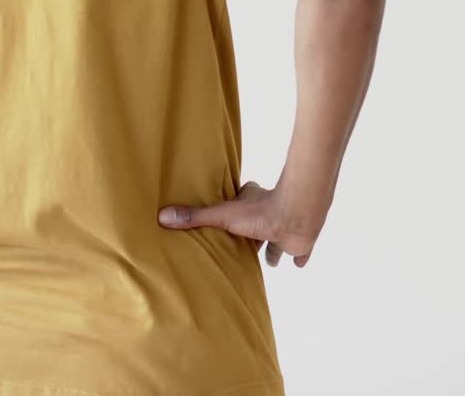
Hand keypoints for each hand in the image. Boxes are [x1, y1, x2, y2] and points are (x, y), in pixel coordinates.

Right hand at [157, 181, 325, 267]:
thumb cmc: (259, 213)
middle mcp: (269, 213)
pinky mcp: (299, 242)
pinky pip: (300, 250)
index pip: (243, 200)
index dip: (238, 205)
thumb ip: (196, 217)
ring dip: (276, 248)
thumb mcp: (222, 215)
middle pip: (259, 222)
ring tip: (270, 261)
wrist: (295, 218)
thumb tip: (163, 216)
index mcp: (252, 202)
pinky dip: (299, 257)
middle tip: (246, 244)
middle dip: (254, 232)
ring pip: (280, 238)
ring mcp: (286, 228)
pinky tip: (297, 263)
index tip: (232, 212)